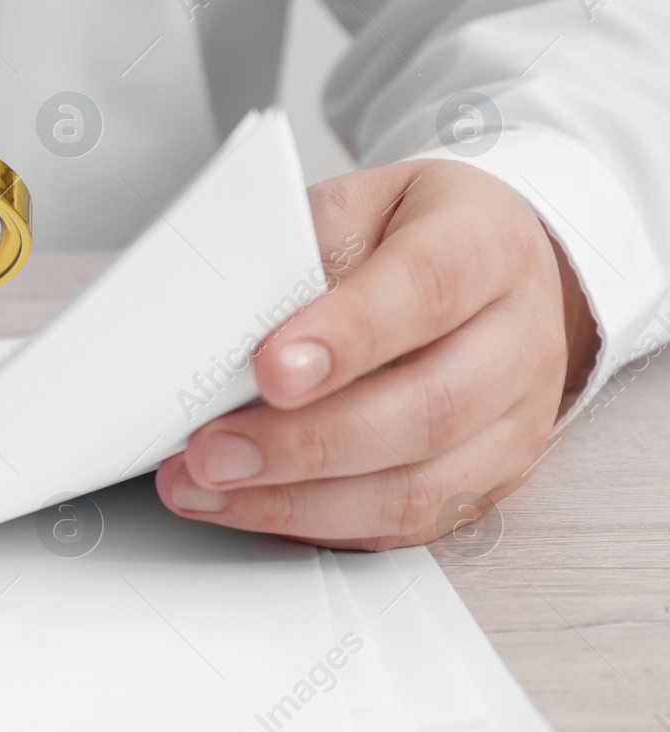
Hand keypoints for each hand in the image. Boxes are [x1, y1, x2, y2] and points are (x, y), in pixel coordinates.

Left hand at [156, 159, 598, 549]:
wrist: (499, 276)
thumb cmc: (419, 235)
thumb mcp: (362, 205)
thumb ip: (303, 252)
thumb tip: (225, 321)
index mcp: (487, 248)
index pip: (426, 291)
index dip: (348, 337)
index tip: (271, 370)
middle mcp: (517, 339)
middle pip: (428, 409)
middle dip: (307, 442)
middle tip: (217, 451)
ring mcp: (515, 421)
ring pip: (420, 487)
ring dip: (301, 501)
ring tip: (213, 489)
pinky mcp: (492, 482)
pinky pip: (407, 525)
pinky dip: (320, 524)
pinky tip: (253, 509)